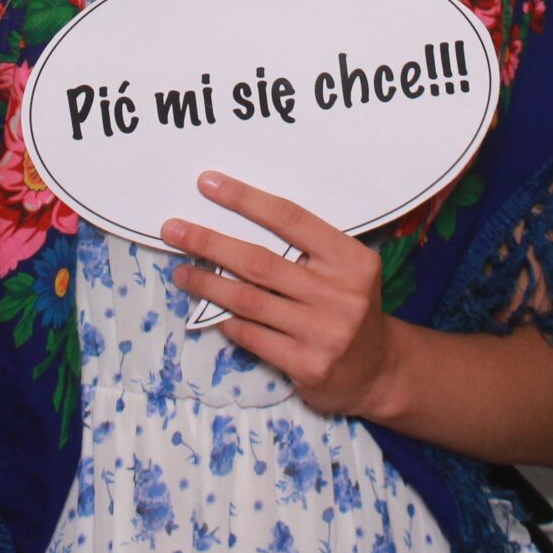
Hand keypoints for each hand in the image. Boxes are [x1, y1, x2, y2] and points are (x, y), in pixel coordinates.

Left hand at [162, 171, 395, 421]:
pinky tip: (209, 310)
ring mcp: (325, 332)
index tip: (208, 183)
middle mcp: (341, 294)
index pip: (291, 219)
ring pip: (249, 300)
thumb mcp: (343, 270)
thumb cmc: (348, 307)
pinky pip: (252, 336)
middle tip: (173, 230)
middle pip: (260, 261)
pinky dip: (226, 320)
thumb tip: (236, 221)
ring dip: (207, 283)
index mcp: (352, 259)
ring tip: (180, 272)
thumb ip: (306, 249)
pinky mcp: (308, 365)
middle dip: (210, 243)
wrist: (378, 370)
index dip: (246, 199)